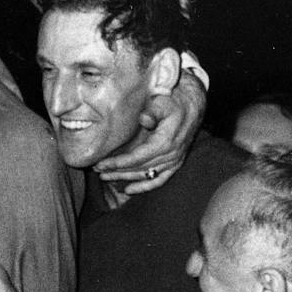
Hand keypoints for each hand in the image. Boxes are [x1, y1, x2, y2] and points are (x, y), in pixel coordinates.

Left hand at [90, 69, 204, 193]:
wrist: (193, 104)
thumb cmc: (174, 101)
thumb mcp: (163, 101)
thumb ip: (152, 111)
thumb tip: (144, 118)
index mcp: (166, 141)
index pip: (137, 158)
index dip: (118, 163)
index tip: (102, 164)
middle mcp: (171, 155)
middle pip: (139, 169)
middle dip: (117, 171)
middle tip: (98, 171)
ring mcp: (174, 161)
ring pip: (147, 176)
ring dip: (126, 178)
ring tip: (106, 178)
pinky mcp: (176, 163)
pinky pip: (160, 180)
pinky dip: (144, 186)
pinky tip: (128, 190)